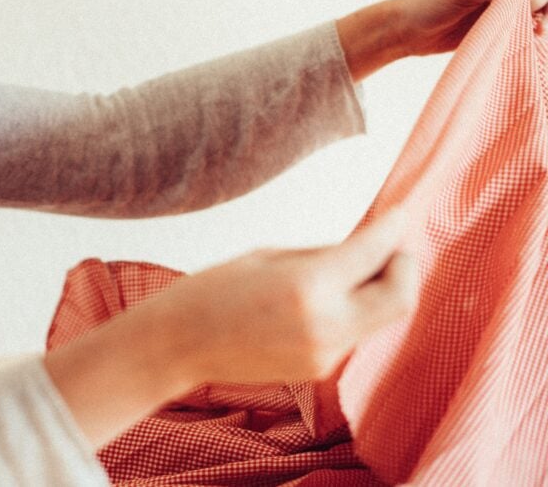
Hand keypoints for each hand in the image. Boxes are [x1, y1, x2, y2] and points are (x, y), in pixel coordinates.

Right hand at [44, 209, 416, 446]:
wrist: (178, 345)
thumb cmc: (211, 290)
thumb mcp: (268, 255)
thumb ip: (323, 253)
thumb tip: (367, 243)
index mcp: (307, 287)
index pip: (374, 252)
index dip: (393, 227)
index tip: (400, 211)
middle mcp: (325, 326)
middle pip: (401, 297)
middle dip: (403, 266)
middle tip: (389, 244)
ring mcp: (326, 354)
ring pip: (382, 317)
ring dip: (377, 288)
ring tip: (348, 267)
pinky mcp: (321, 370)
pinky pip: (355, 333)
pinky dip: (353, 309)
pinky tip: (323, 296)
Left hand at [394, 0, 547, 56]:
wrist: (406, 31)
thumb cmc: (427, 5)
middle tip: (530, 11)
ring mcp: (502, 3)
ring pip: (539, 3)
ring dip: (544, 14)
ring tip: (537, 28)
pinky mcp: (497, 24)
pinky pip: (526, 23)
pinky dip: (534, 29)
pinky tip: (532, 36)